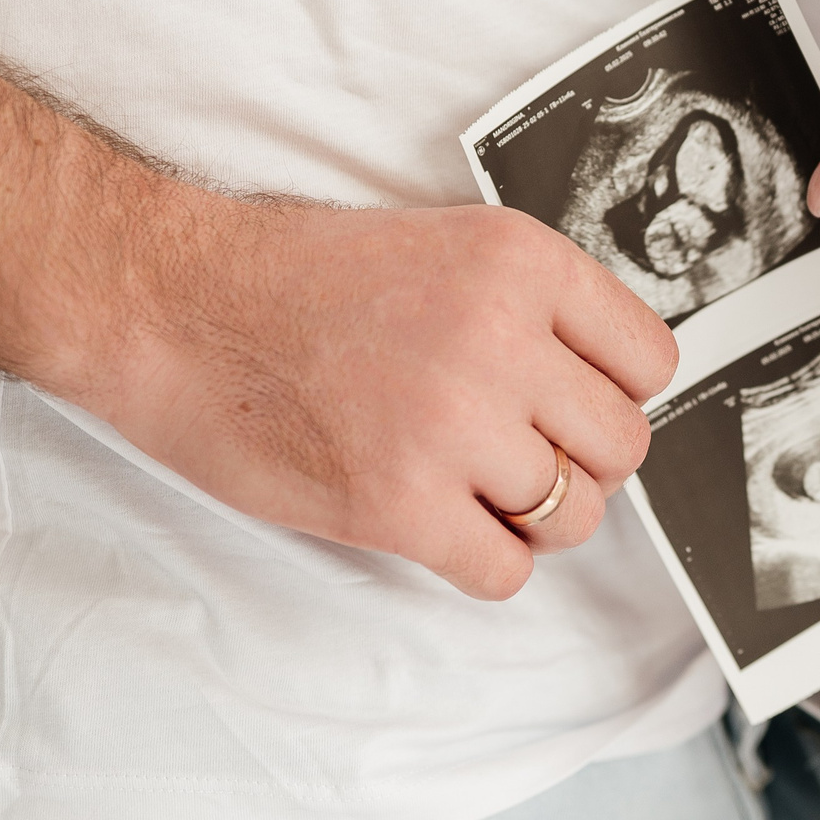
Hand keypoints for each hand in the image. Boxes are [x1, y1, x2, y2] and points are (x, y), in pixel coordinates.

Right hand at [71, 199, 678, 600]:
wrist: (170, 303)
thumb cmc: (292, 279)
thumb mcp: (442, 246)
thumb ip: (532, 309)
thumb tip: (605, 390)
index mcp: (520, 262)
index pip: (650, 361)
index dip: (611, 394)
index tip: (569, 405)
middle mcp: (499, 339)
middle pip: (622, 446)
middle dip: (578, 463)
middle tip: (515, 455)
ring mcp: (450, 425)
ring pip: (575, 517)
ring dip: (532, 519)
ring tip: (468, 489)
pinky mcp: (397, 503)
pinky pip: (505, 572)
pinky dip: (483, 563)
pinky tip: (438, 525)